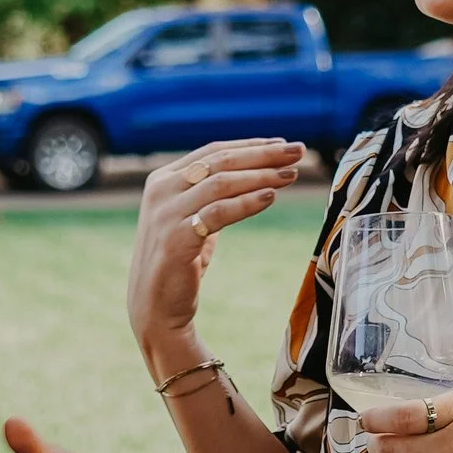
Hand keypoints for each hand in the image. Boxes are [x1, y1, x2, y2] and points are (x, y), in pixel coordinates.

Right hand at [127, 139, 307, 361]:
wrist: (155, 308)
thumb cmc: (179, 263)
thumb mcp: (194, 220)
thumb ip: (213, 196)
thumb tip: (256, 176)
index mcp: (163, 179)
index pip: (213, 151)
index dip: (250, 145)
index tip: (282, 144)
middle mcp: (161, 190)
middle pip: (221, 161)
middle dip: (263, 154)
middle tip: (298, 150)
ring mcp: (166, 213)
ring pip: (222, 182)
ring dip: (261, 176)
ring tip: (290, 175)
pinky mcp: (176, 238)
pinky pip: (218, 212)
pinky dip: (246, 203)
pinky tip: (270, 197)